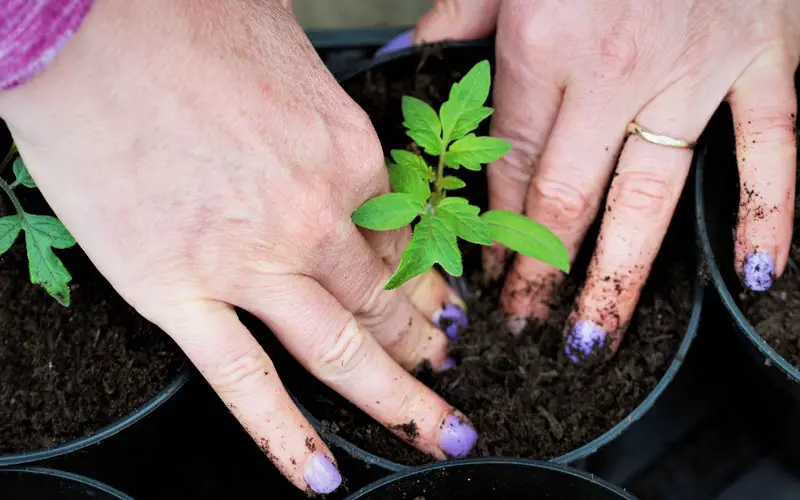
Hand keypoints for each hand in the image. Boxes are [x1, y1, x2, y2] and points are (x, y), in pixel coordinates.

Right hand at [0, 0, 476, 492]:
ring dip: (398, 401)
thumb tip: (338, 151)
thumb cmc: (184, 22)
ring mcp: (252, 262)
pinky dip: (288, 439)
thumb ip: (327, 115)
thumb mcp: (293, 52)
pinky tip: (323, 477)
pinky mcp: (179, 292)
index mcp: (347, 156)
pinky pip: (245, 384)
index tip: (443, 309)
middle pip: (387, 302)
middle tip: (452, 378)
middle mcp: (315, 217)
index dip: (429, 283)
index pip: (403, 241)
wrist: (88, 23)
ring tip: (437, 435)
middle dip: (429, 347)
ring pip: (343, 351)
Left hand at [411, 0, 799, 357]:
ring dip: (617, 275)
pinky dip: (770, 212)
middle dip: (538, 270)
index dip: (493, 227)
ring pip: (650, 196)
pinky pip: (771, 148)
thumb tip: (407, 59)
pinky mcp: (761, 59)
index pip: (511, 165)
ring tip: (591, 335)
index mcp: (544, 46)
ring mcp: (694, 71)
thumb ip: (454, 16)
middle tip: (523, 324)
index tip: (484, 271)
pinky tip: (753, 273)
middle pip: (565, 198)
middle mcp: (614, 72)